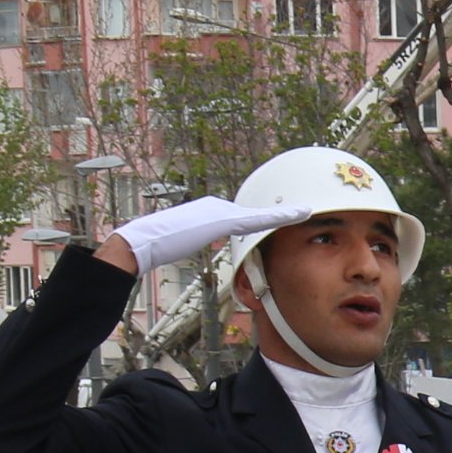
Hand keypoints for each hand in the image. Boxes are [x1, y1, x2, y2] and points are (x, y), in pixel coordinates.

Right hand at [112, 193, 308, 275]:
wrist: (143, 241)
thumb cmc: (159, 246)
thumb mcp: (186, 243)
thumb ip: (201, 242)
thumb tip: (204, 246)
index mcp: (212, 212)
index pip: (245, 216)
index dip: (267, 217)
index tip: (286, 216)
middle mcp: (218, 206)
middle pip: (256, 213)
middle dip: (280, 213)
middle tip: (306, 210)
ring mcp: (220, 211)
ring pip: (260, 214)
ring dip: (284, 213)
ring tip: (308, 210)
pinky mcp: (222, 220)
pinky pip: (256, 220)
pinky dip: (278, 216)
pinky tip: (297, 215)